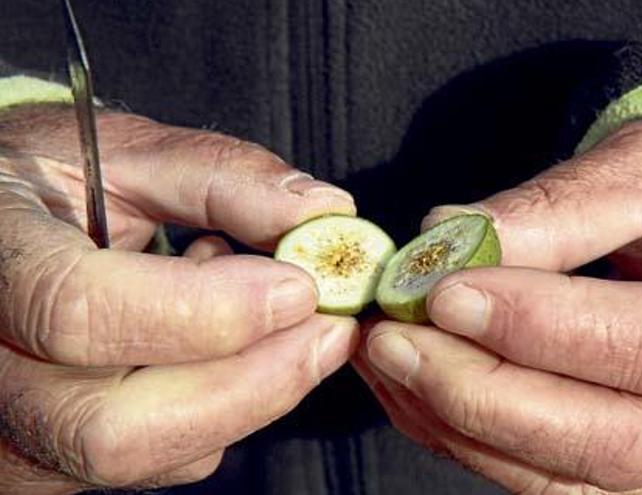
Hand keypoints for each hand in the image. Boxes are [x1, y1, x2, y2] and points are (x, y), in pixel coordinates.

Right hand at [0, 104, 358, 493]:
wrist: (1, 232)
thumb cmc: (53, 185)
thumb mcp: (124, 153)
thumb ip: (220, 177)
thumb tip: (323, 211)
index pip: (82, 313)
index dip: (208, 311)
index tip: (299, 286)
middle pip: (117, 429)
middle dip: (252, 384)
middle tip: (329, 332)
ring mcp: (12, 433)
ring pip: (150, 456)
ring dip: (249, 394)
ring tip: (272, 319)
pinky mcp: (53, 461)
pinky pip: (162, 459)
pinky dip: (222, 407)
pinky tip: (222, 346)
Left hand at [355, 114, 641, 493]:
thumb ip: (560, 208)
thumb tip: (446, 242)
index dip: (550, 329)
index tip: (448, 292)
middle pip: (619, 440)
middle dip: (488, 395)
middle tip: (395, 337)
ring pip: (575, 479)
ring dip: (464, 426)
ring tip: (389, 359)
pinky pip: (553, 479)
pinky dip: (472, 441)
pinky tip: (415, 389)